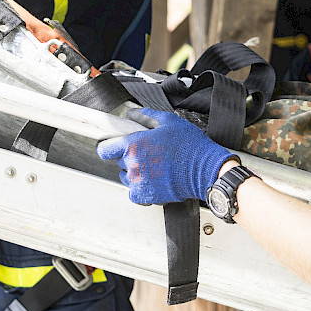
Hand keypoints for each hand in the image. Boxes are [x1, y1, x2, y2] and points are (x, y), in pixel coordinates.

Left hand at [97, 108, 233, 205]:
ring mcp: (138, 182)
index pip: (105, 149)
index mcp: (133, 144)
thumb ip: (145, 116)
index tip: (113, 146)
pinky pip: (134, 193)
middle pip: (118, 161)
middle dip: (128, 156)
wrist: (205, 170)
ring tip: (153, 166)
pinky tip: (153, 180)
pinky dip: (141, 188)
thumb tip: (131, 114)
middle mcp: (132, 164)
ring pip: (126, 177)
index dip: (109, 147)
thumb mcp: (168, 122)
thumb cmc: (189, 146)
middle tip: (147, 152)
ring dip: (134, 172)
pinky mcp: (146, 196)